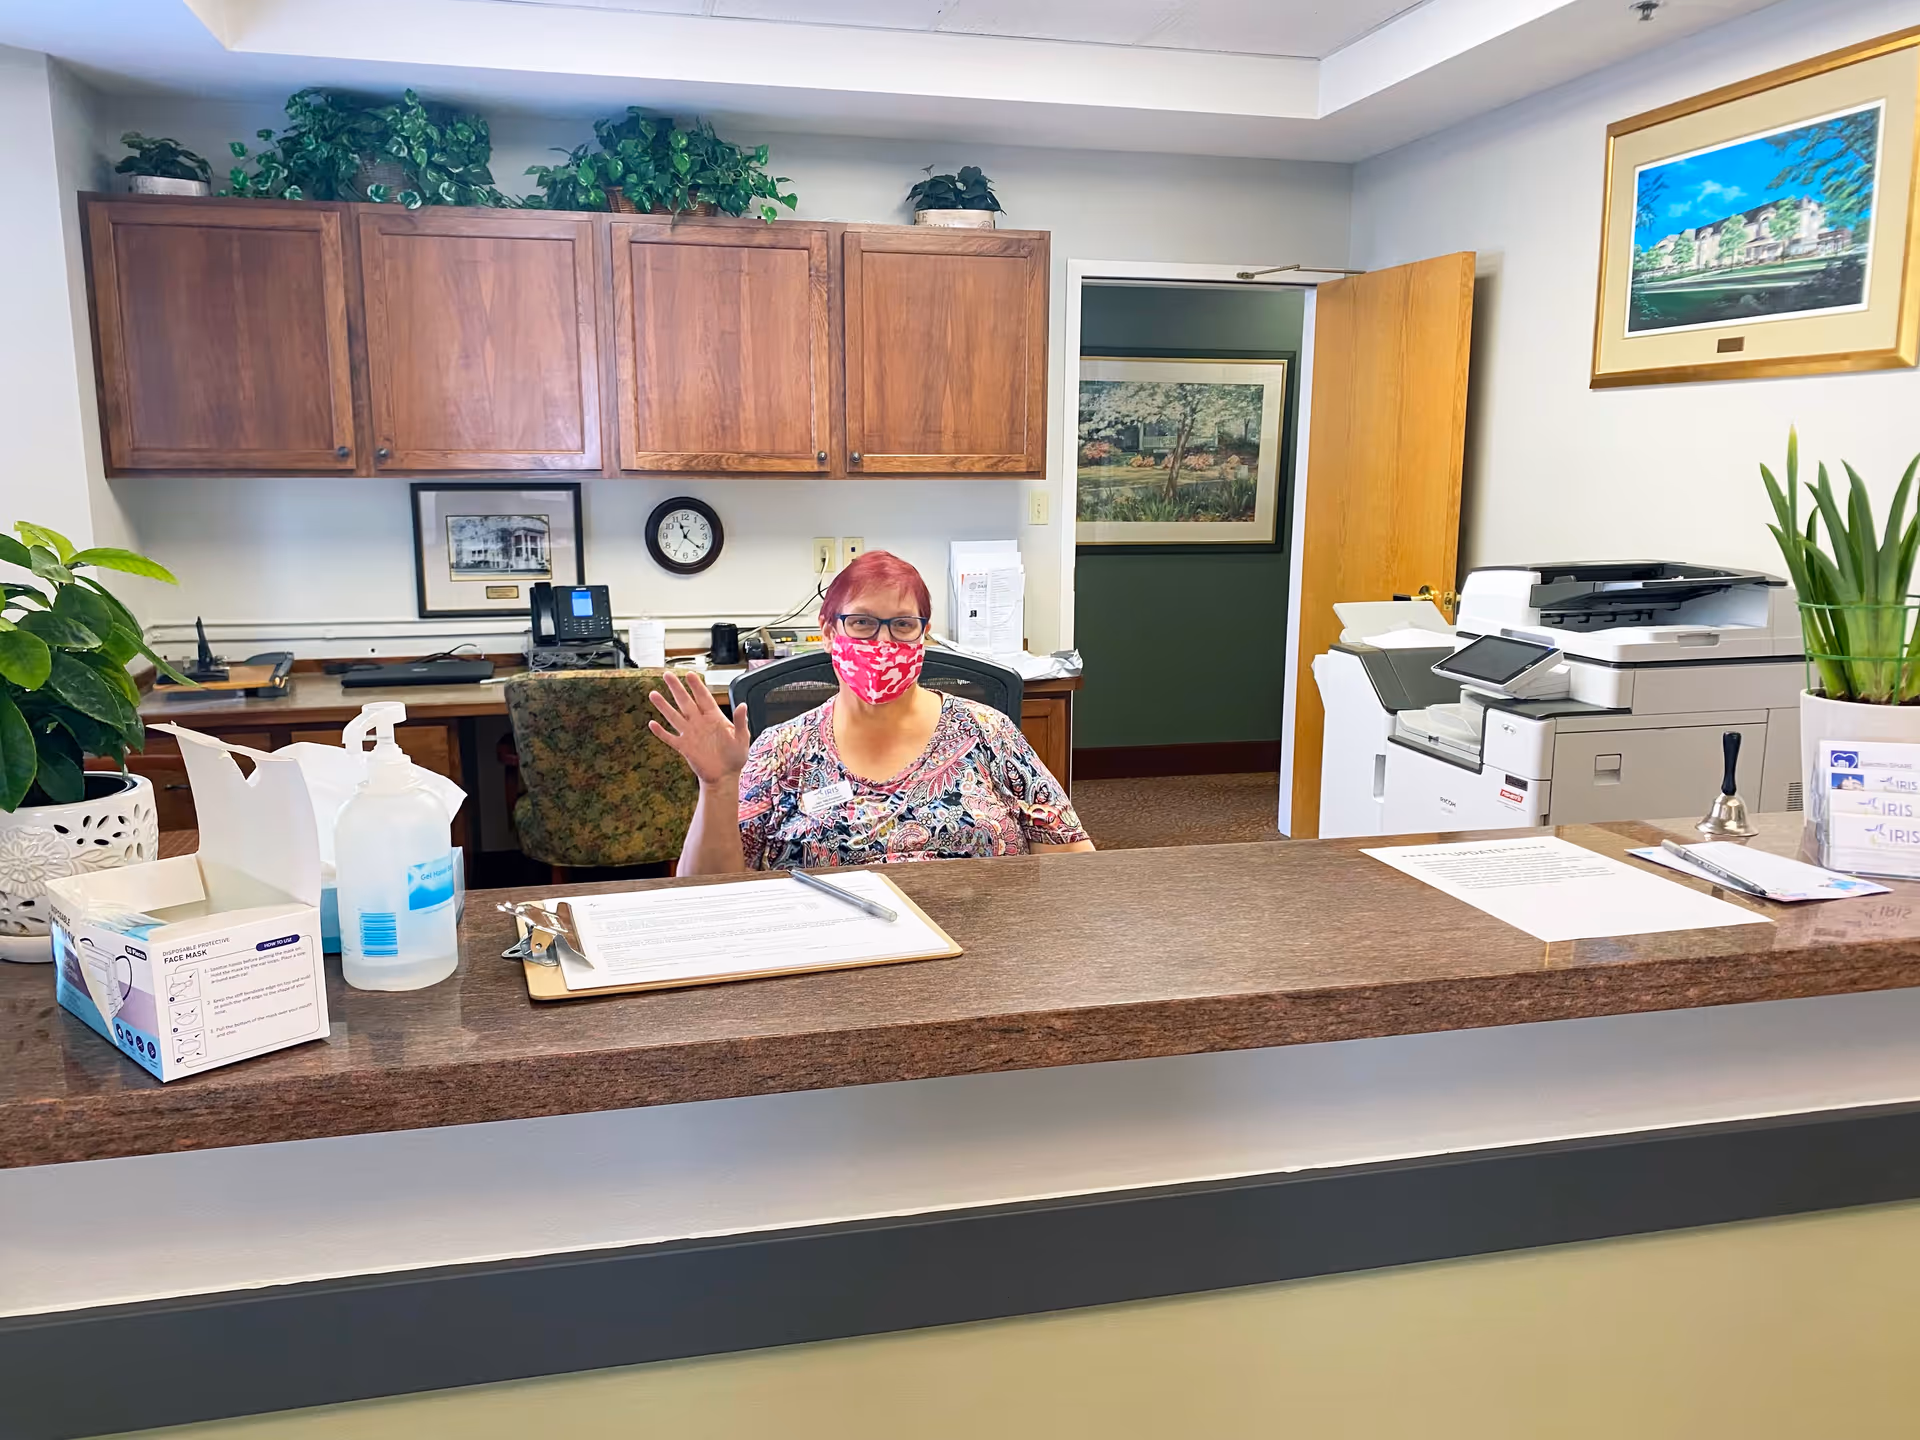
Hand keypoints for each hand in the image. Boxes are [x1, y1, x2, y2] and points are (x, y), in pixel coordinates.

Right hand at [648, 670, 750, 784]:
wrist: (725, 776)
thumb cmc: (735, 757)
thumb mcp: (742, 738)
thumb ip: (740, 722)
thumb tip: (743, 705)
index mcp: (714, 718)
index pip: (703, 697)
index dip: (696, 686)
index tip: (689, 674)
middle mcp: (700, 723)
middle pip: (685, 702)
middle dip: (676, 688)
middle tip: (667, 675)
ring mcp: (690, 734)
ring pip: (674, 717)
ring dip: (663, 706)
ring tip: (653, 694)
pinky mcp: (684, 747)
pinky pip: (670, 738)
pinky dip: (661, 732)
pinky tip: (652, 724)